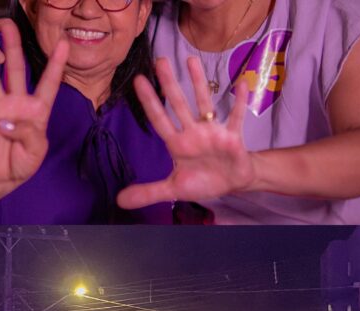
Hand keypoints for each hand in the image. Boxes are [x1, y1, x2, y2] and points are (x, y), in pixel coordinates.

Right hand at [0, 21, 68, 223]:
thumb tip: (5, 121)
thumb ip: (28, 134)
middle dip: (13, 48)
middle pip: (16, 71)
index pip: (49, 84)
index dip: (56, 65)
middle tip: (8, 26)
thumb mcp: (36, 153)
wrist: (0, 179)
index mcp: (38, 111)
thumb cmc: (22, 164)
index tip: (63, 44)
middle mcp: (18, 104)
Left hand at [117, 57, 256, 209]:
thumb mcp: (174, 190)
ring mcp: (213, 132)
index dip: (149, 101)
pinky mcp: (232, 137)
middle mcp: (193, 132)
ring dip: (198, 83)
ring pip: (204, 103)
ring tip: (191, 60)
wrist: (233, 183)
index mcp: (177, 144)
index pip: (159, 119)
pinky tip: (240, 84)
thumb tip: (119, 200)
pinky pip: (236, 117)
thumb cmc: (203, 181)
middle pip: (179, 104)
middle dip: (169, 84)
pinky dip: (239, 102)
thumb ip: (148, 192)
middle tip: (160, 60)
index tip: (138, 80)